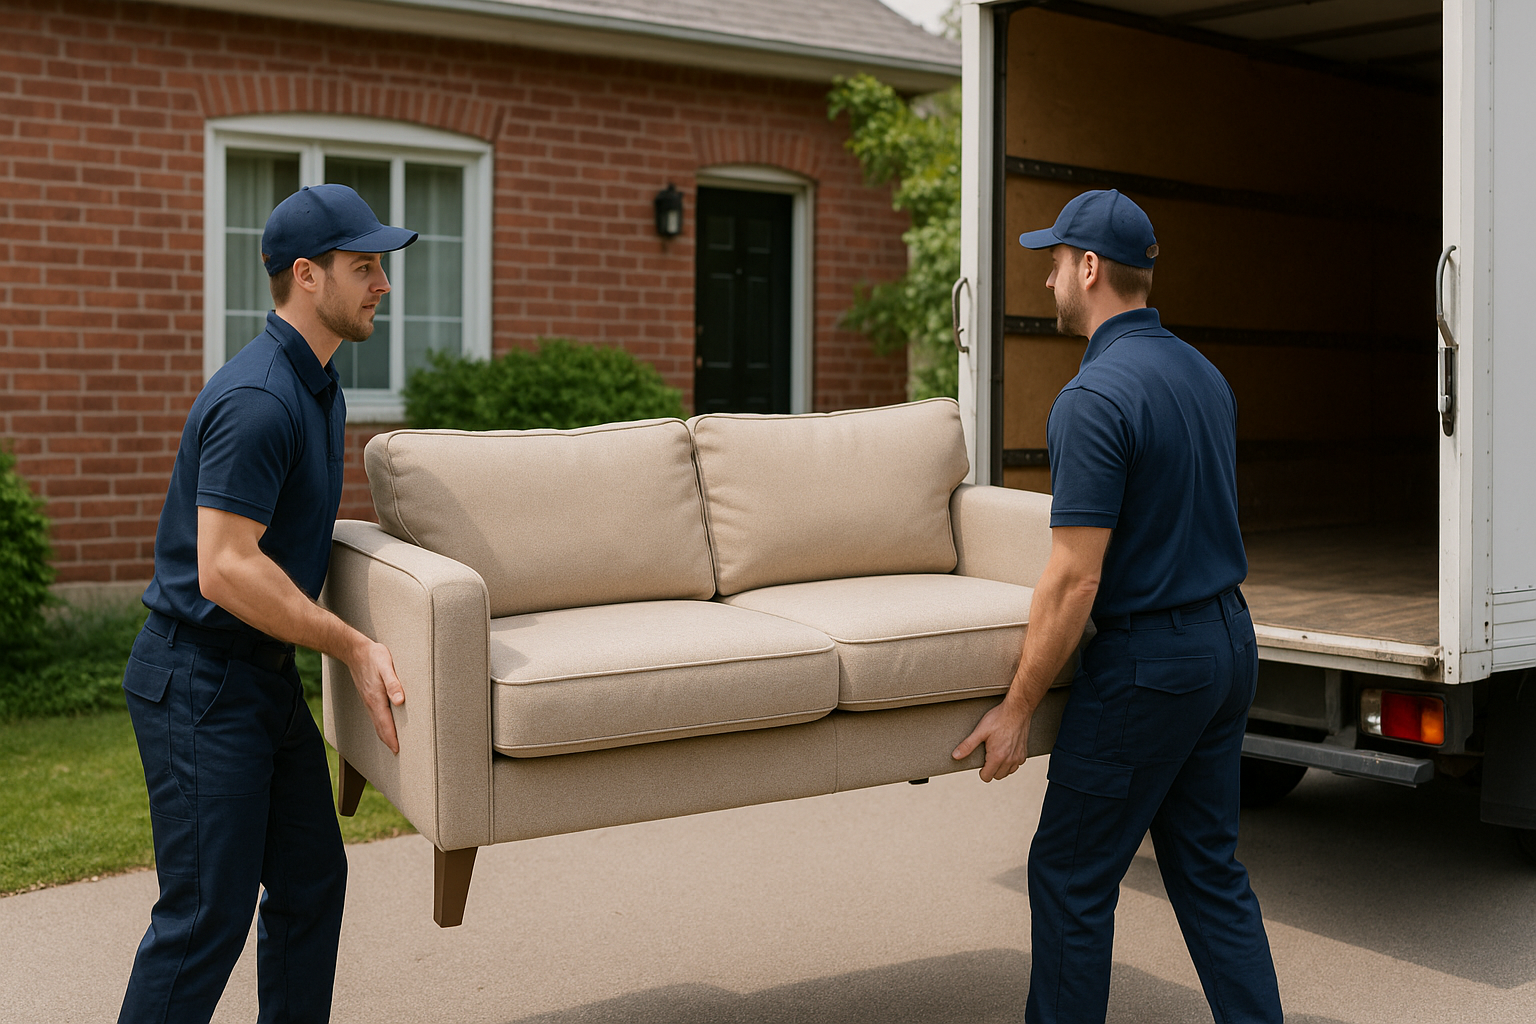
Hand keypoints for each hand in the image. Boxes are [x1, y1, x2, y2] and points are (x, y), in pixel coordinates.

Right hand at [347, 639, 404, 754]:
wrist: (354, 651)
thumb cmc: (373, 657)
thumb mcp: (386, 667)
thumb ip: (393, 683)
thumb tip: (400, 701)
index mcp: (376, 700)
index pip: (385, 725)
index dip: (391, 739)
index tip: (397, 751)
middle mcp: (371, 704)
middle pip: (380, 728)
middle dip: (388, 742)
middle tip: (397, 753)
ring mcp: (368, 701)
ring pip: (377, 723)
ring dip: (385, 735)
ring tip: (393, 745)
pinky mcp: (368, 696)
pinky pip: (375, 716)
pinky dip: (381, 725)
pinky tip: (386, 725)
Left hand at [952, 700, 1031, 781]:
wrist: (1017, 710)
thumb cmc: (999, 718)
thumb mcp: (980, 731)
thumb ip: (968, 745)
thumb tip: (956, 755)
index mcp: (997, 757)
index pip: (987, 777)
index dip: (981, 771)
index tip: (981, 762)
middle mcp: (1009, 760)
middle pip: (997, 776)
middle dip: (990, 770)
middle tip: (987, 756)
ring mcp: (1018, 757)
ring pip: (1007, 772)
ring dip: (1001, 767)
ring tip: (996, 754)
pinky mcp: (1024, 753)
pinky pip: (1016, 765)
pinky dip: (1010, 762)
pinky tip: (1006, 752)